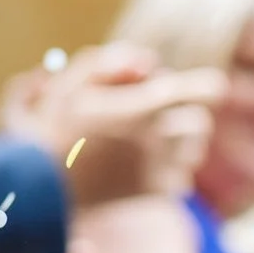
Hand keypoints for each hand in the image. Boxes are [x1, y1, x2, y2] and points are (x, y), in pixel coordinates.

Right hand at [2, 44, 224, 205]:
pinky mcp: (159, 191)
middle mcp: (162, 137)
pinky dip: (169, 170)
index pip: (207, 89)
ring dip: (179, 142)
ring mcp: (163, 166)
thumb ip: (110, 63)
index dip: (200, 85)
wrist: (46, 185)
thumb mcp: (72, 84)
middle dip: (182, 115)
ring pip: (195, 149)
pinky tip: (140, 165)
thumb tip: (149, 60)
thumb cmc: (55, 127)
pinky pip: (183, 176)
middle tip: (147, 116)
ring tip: (143, 141)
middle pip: (201, 120)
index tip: (187, 88)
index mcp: (145, 106)